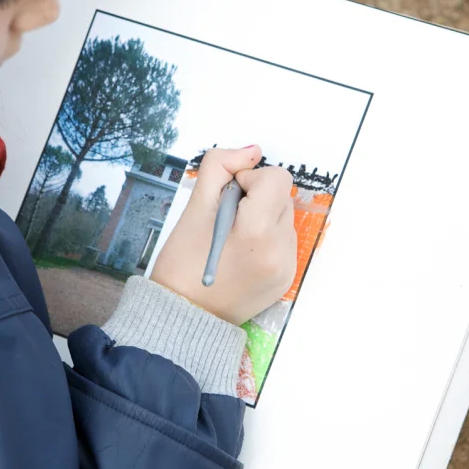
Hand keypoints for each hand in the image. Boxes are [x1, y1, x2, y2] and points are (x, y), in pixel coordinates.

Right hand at [151, 146, 296, 324]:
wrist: (183, 316)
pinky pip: (284, 242)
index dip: (249, 180)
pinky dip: (265, 239)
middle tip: (226, 221)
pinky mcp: (285, 278)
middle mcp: (279, 251)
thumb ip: (221, 166)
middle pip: (282, 197)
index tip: (228, 197)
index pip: (276, 178)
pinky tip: (240, 254)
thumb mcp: (194, 206)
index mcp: (257, 232)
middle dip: (256, 199)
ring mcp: (285, 267)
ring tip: (232, 240)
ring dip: (262, 218)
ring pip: (284, 218)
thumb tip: (252, 152)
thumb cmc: (183, 263)